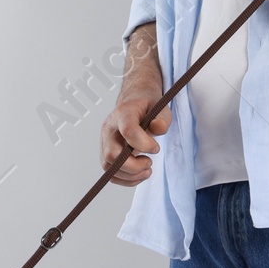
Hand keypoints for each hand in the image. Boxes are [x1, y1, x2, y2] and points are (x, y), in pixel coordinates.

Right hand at [100, 24, 169, 185]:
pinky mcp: (107, 148)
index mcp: (124, 111)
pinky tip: (140, 173)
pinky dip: (123, 178)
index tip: (157, 150)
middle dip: (131, 166)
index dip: (142, 144)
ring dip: (127, 175)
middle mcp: (109, 126)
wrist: (137, 89)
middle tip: (150, 165)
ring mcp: (105, 139)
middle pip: (110, 155)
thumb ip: (163, 115)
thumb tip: (157, 131)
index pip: (127, 130)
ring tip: (147, 171)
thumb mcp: (163, 100)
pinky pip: (109, 170)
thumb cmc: (151, 95)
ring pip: (107, 166)